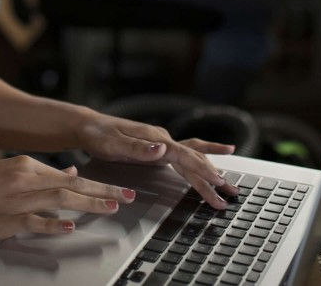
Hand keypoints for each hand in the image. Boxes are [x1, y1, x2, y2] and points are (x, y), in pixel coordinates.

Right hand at [0, 156, 135, 239]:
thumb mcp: (11, 171)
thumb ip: (42, 174)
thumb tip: (70, 172)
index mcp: (27, 165)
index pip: (71, 176)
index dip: (98, 183)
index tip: (120, 188)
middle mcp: (25, 179)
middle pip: (72, 186)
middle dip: (103, 191)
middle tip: (128, 196)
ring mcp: (16, 200)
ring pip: (60, 200)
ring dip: (88, 204)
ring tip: (111, 207)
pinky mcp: (6, 220)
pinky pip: (35, 222)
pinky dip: (53, 223)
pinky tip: (70, 226)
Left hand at [76, 113, 237, 208]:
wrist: (89, 126)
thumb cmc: (99, 136)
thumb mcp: (114, 144)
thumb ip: (138, 149)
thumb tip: (162, 149)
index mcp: (155, 138)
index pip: (184, 155)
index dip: (202, 168)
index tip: (218, 180)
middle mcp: (162, 139)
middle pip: (193, 159)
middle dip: (212, 177)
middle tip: (230, 194)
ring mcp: (161, 142)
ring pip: (192, 157)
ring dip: (209, 171)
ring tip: (228, 184)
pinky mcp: (157, 147)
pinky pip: (184, 152)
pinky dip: (201, 155)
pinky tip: (216, 155)